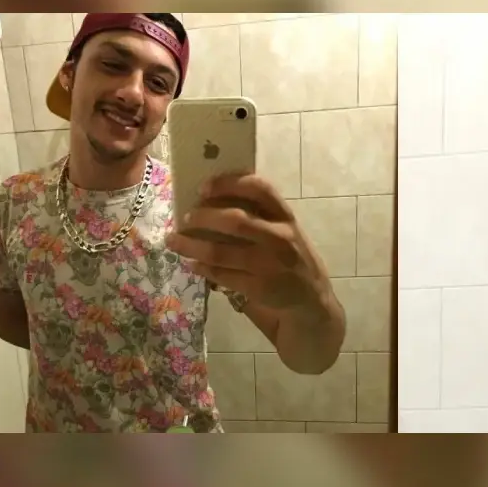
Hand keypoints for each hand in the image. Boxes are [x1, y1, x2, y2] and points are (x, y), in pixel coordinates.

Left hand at [165, 174, 329, 310]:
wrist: (313, 302)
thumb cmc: (290, 259)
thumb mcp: (284, 232)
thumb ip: (259, 217)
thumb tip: (209, 203)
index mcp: (286, 217)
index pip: (260, 189)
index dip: (229, 184)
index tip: (204, 186)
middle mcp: (281, 237)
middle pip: (235, 220)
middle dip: (204, 217)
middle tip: (185, 217)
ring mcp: (270, 264)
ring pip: (220, 251)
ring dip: (191, 245)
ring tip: (174, 241)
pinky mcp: (260, 288)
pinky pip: (222, 275)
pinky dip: (202, 268)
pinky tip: (192, 263)